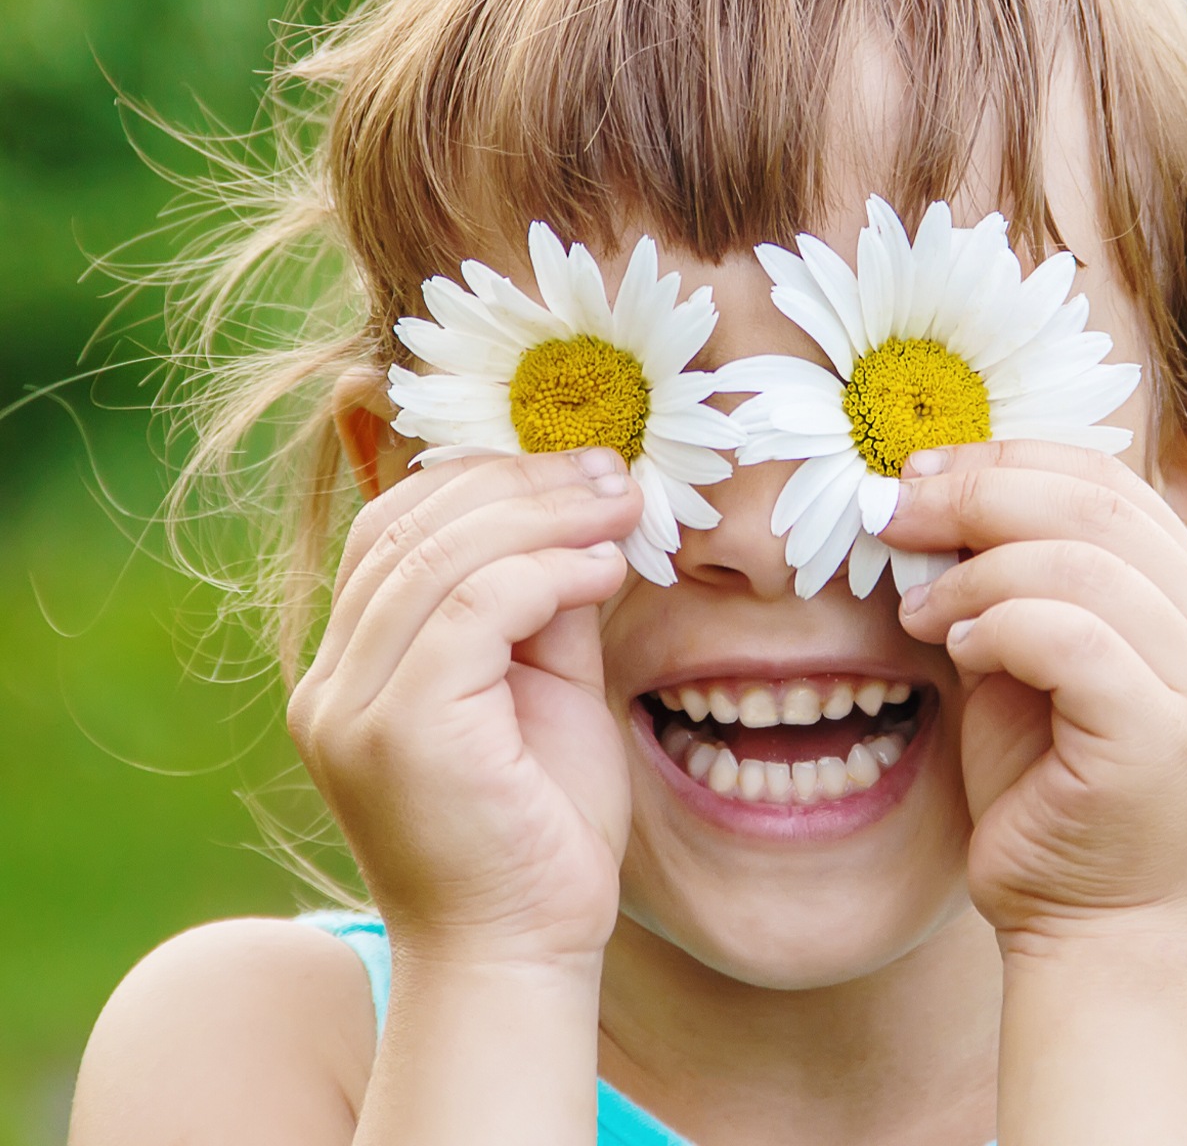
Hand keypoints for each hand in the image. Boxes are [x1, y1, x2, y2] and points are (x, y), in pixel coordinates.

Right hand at [286, 448, 642, 966]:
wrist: (524, 952)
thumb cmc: (541, 824)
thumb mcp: (543, 684)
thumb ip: (541, 599)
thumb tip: (580, 508)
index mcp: (353, 667)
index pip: (392, 528)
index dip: (483, 478)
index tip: (577, 466)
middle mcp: (333, 683)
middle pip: (409, 527)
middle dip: (522, 483)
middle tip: (610, 472)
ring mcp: (354, 708)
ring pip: (440, 558)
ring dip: (545, 515)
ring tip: (620, 506)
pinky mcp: (400, 731)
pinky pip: (471, 608)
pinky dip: (547, 571)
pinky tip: (606, 567)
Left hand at [884, 440, 1186, 947]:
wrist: (1088, 921)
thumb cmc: (1045, 779)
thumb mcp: (1024, 649)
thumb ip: (1007, 570)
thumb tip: (927, 485)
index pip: (1104, 475)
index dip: (1003, 457)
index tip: (918, 472)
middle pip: (1089, 503)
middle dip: (973, 494)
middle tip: (892, 513)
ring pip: (1074, 563)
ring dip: (972, 573)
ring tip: (919, 611)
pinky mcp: (1165, 735)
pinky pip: (1067, 636)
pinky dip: (996, 625)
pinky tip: (959, 649)